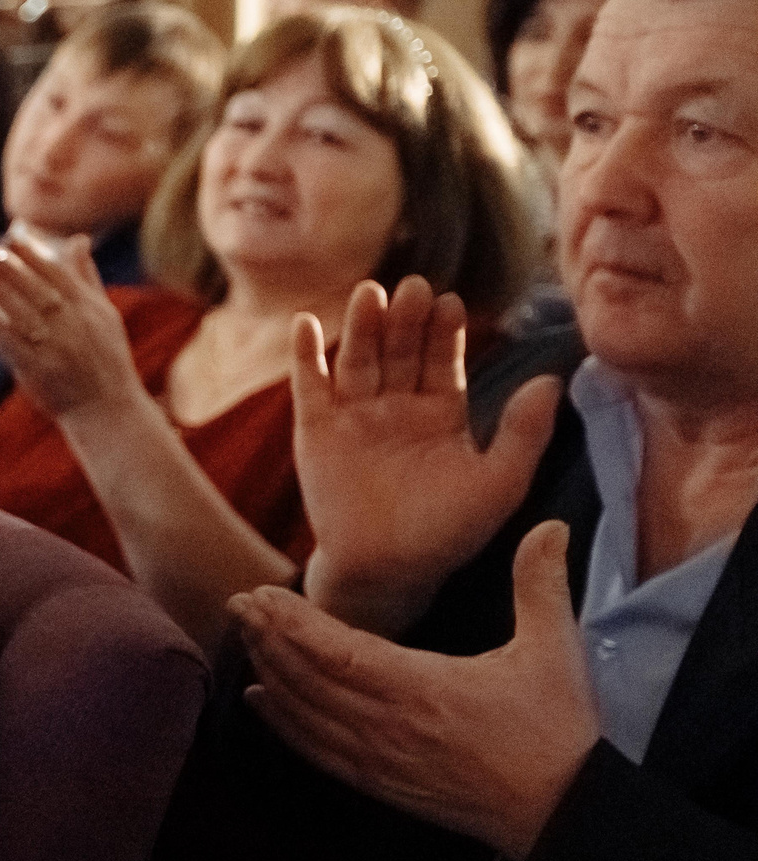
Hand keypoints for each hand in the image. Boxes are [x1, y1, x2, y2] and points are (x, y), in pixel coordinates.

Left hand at [0, 232, 139, 417]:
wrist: (107, 409)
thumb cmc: (106, 357)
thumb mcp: (105, 314)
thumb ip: (87, 277)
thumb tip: (78, 239)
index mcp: (90, 309)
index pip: (59, 275)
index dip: (34, 256)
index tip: (13, 238)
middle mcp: (74, 326)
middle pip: (39, 292)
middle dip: (14, 270)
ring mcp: (57, 349)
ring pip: (25, 316)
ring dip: (2, 294)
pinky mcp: (40, 371)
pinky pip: (15, 346)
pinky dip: (0, 328)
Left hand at [232, 521, 598, 860]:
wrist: (562, 813)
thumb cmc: (555, 732)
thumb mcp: (553, 651)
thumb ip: (541, 585)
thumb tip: (551, 527)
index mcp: (422, 687)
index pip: (336, 650)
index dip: (292, 622)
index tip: (261, 594)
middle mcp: (388, 724)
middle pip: (307, 677)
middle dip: (267, 637)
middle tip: (237, 604)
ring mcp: (379, 758)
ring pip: (305, 713)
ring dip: (270, 673)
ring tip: (246, 637)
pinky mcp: (380, 783)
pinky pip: (316, 751)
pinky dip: (283, 724)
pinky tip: (260, 701)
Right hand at [294, 277, 561, 634]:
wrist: (386, 572)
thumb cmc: (447, 533)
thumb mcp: (499, 483)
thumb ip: (524, 432)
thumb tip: (554, 381)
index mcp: (441, 412)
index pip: (442, 358)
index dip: (446, 331)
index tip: (453, 304)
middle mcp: (396, 405)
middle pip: (399, 348)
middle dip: (406, 319)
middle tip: (414, 288)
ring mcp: (353, 415)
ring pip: (357, 358)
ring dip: (361, 325)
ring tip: (370, 294)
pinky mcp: (315, 431)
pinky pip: (309, 386)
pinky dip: (305, 356)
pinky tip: (306, 325)